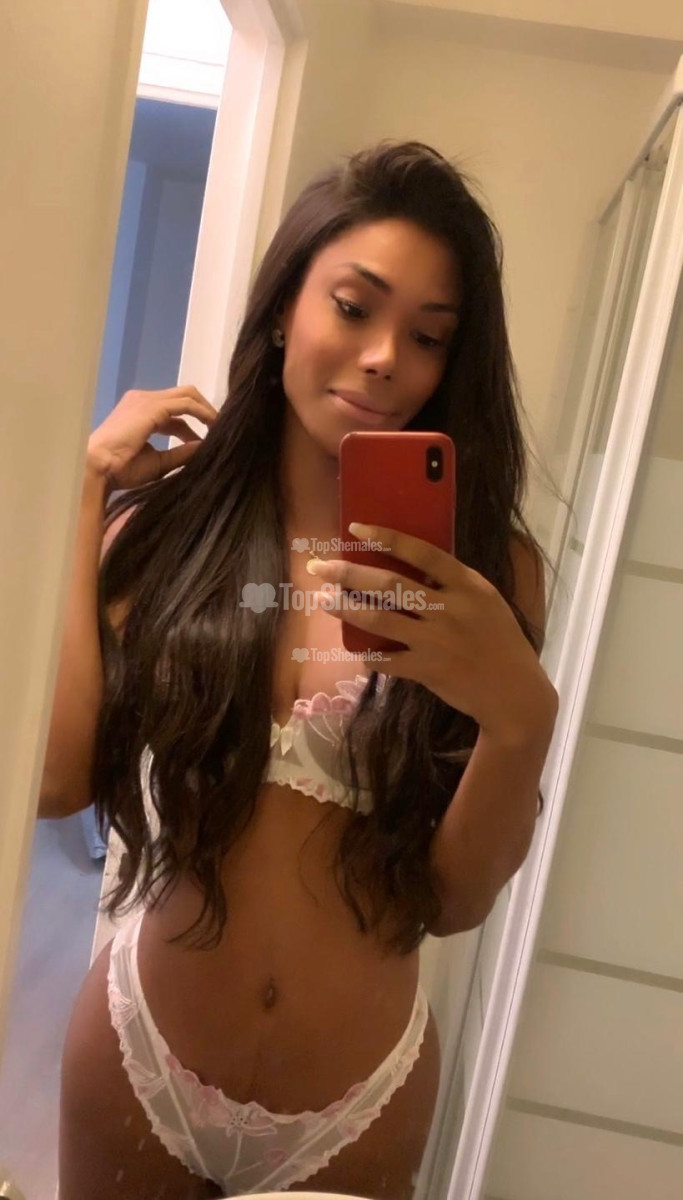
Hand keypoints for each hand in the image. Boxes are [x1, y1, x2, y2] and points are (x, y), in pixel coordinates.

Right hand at [87, 385, 217, 492]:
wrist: (99, 468)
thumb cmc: (121, 469)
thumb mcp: (159, 462)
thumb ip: (181, 453)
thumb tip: (204, 447)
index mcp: (142, 412)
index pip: (175, 410)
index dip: (195, 422)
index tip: (211, 437)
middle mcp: (144, 400)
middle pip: (184, 395)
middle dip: (205, 410)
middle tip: (220, 429)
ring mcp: (146, 400)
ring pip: (188, 395)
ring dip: (207, 411)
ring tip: (221, 430)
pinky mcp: (152, 406)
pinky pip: (186, 404)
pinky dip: (203, 414)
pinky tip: (213, 427)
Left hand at [306, 522, 557, 743]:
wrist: (514, 693)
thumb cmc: (500, 641)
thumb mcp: (486, 601)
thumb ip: (453, 584)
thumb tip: (409, 566)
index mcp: (468, 585)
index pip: (422, 552)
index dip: (386, 538)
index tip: (355, 529)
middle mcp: (450, 609)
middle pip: (390, 585)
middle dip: (349, 574)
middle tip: (320, 567)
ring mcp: (436, 641)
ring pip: (380, 620)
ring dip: (346, 609)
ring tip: (323, 600)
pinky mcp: (427, 670)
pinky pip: (386, 660)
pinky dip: (368, 654)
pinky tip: (356, 648)